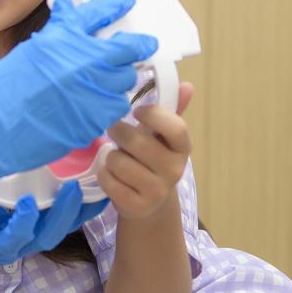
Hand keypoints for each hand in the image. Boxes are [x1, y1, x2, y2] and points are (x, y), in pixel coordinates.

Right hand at [0, 0, 157, 189]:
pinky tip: (99, 106)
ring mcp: (92, 89)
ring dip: (121, 79)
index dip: (116, 5)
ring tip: (110, 83)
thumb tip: (68, 17)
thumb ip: (55, 38)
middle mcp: (82, 59)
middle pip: (126, 48)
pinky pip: (117, 106)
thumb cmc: (0, 93)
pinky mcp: (95, 118)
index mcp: (61, 38)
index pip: (98, 13)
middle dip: (137, 47)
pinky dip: (112, 105)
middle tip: (143, 47)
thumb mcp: (28, 53)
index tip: (128, 2)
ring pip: (125, 79)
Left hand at [98, 82, 193, 219]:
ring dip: (110, 156)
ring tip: (116, 157)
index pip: (176, 128)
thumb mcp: (160, 134)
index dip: (154, 116)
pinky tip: (111, 175)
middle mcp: (174, 170)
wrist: (148, 201)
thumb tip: (187, 86)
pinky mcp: (138, 206)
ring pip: (118, 162)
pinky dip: (104, 174)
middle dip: (118, 132)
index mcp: (182, 148)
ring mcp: (157, 191)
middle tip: (114, 130)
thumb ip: (170, 109)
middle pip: (137, 142)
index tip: (137, 111)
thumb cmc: (151, 157)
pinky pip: (109, 181)